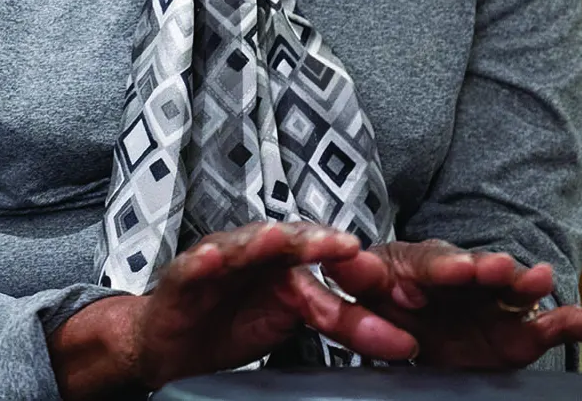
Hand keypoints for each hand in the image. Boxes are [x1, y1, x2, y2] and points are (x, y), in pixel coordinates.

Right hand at [50, 222, 417, 399]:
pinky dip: (204, 261)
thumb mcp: (296, 325)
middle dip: (317, 242)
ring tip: (281, 239)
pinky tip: (215, 259)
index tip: (395, 284)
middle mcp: (256, 253)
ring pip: (243, 245)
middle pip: (290, 241)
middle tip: (348, 248)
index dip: (359, 269)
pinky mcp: (183, 277)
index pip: (329, 258)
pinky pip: (193, 267)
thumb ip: (342, 323)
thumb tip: (406, 341)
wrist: (175, 343)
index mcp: (288, 261)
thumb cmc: (234, 324)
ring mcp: (219, 261)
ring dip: (261, 241)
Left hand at [321, 239, 581, 368]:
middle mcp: (461, 279)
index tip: (453, 273)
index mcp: (416, 268)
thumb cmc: (382, 312)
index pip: (426, 263)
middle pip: (474, 271)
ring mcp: (494, 303)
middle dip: (484, 270)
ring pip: (514, 290)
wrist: (411, 344)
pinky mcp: (521, 332)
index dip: (440, 269)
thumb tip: (346, 262)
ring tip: (541, 280)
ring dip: (525, 283)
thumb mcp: (363, 298)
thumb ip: (359, 284)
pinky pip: (558, 326)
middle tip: (494, 271)